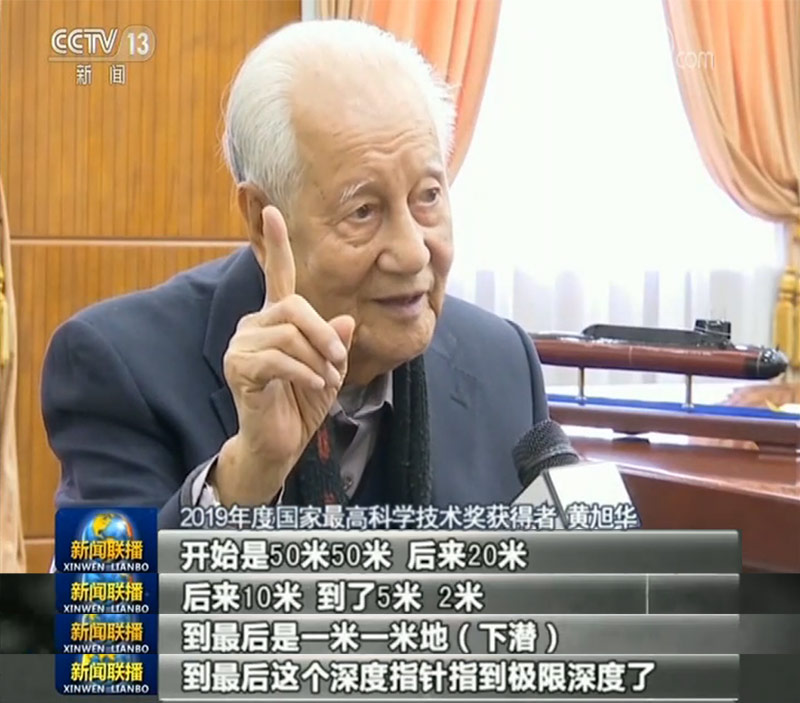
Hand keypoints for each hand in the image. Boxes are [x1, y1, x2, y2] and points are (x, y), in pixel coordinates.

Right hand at [211, 206, 354, 504]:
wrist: (280, 444)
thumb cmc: (301, 404)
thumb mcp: (329, 369)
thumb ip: (335, 343)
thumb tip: (345, 321)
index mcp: (277, 320)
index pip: (277, 276)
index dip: (276, 244)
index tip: (271, 210)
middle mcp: (255, 325)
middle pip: (294, 307)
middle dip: (323, 335)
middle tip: (338, 362)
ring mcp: (243, 345)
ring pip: (289, 334)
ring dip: (317, 360)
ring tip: (325, 380)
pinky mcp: (240, 368)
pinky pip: (280, 359)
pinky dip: (305, 373)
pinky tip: (314, 387)